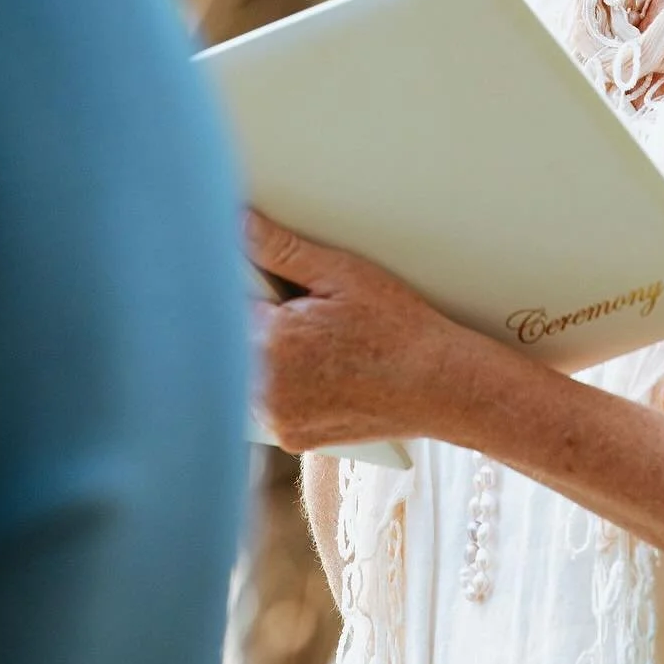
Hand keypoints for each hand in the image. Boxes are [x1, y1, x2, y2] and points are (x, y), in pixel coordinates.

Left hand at [245, 209, 475, 453]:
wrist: (436, 383)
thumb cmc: (397, 327)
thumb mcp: (341, 273)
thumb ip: (280, 250)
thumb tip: (238, 225)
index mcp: (271, 342)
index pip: (226, 302)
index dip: (250, 287)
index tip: (274, 285)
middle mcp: (266, 389)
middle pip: (236, 341)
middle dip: (260, 321)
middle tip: (308, 313)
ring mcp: (278, 418)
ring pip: (250, 374)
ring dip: (269, 355)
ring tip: (321, 342)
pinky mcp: (292, 437)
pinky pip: (271, 403)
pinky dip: (286, 385)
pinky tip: (323, 370)